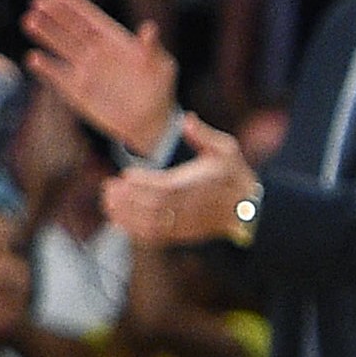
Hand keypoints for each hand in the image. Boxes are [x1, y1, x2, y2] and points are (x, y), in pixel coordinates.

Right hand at [23, 0, 176, 153]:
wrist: (150, 125)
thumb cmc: (160, 91)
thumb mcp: (162, 67)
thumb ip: (152, 48)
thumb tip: (150, 27)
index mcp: (114, 41)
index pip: (90, 19)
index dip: (74, 5)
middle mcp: (95, 52)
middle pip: (71, 29)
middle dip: (54, 15)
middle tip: (37, 2)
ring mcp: (84, 70)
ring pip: (61, 47)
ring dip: (45, 34)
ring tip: (29, 20)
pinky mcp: (77, 91)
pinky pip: (58, 76)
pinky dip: (46, 67)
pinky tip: (34, 58)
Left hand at [102, 114, 256, 246]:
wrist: (248, 209)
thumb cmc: (233, 175)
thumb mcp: (226, 149)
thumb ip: (204, 135)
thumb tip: (187, 119)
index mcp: (195, 185)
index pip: (167, 187)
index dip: (145, 183)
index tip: (126, 174)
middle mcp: (187, 207)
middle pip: (155, 207)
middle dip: (129, 199)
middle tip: (108, 187)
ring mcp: (183, 223)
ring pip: (152, 224)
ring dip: (127, 214)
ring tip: (107, 202)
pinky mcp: (181, 234)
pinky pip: (155, 236)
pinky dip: (134, 230)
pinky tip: (117, 220)